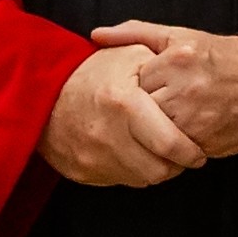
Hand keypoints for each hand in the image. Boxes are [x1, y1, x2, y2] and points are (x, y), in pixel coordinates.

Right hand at [40, 42, 205, 187]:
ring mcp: (93, 157)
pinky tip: (134, 152)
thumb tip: (190, 83)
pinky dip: (134, 170)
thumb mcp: (129, 56)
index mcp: (124, 103)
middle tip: (182, 153)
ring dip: (157, 168)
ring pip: (143, 179)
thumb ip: (162, 68)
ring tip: (158, 151)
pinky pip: (121, 180)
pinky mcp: (83, 172)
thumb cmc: (91, 72)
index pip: (170, 144)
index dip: (190, 151)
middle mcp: (108, 135)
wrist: (40, 92)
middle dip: (177, 164)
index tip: (197, 150)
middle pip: (160, 169)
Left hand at [93, 18, 237, 157]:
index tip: (145, 89)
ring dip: (157, 133)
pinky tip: (183, 133)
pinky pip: (175, 152)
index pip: (131, 84)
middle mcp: (185, 90)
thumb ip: (135, 34)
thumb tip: (97, 35)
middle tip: (155, 108)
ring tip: (169, 120)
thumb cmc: (225, 57)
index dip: (135, 90)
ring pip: (155, 136)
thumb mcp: (181, 36)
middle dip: (143, 114)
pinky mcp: (207, 143)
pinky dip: (174, 147)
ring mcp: (197, 120)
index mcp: (176, 59)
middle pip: (140, 113)